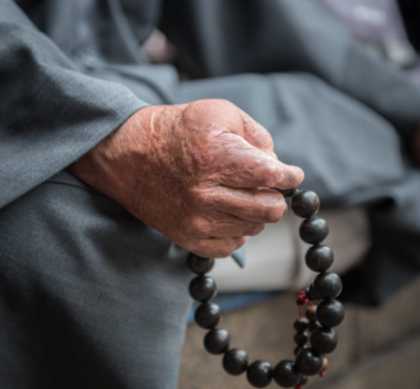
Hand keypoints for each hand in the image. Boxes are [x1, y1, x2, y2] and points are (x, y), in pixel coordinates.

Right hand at [69, 99, 303, 257]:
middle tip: (266, 185)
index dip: (289, 176)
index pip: (272, 176)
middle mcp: (206, 193)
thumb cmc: (176, 131)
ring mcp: (197, 220)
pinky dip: (237, 230)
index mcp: (216, 157)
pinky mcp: (188, 238)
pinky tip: (227, 212)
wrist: (128, 155)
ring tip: (239, 193)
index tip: (292, 175)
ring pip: (254, 228)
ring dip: (255, 211)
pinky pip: (232, 245)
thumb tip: (278, 164)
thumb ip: (257, 135)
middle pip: (269, 209)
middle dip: (275, 196)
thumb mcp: (219, 112)